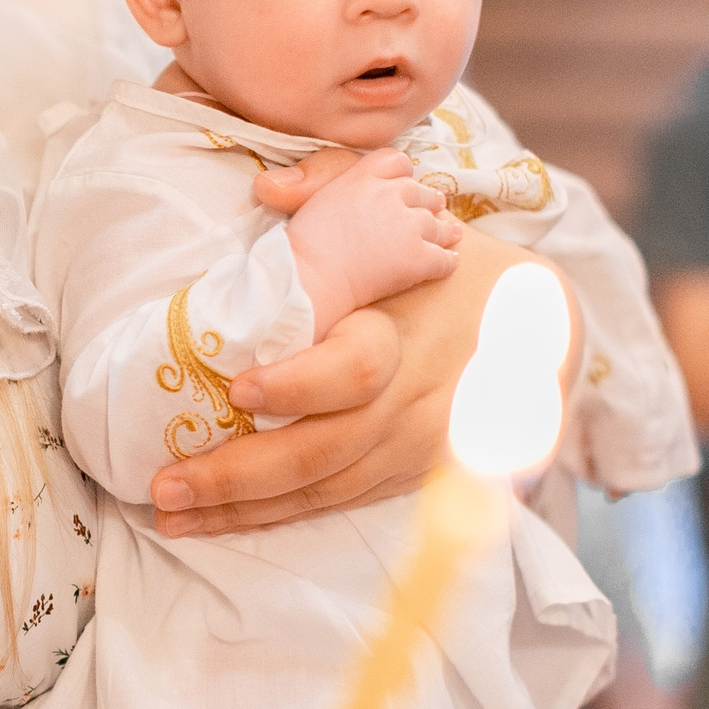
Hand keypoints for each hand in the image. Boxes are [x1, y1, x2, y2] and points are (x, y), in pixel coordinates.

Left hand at [148, 223, 547, 536]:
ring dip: (242, 511)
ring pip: (321, 491)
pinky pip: (336, 505)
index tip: (244, 389)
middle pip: (321, 452)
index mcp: (402, 333)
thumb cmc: (452, 266)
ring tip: (171, 516)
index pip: (353, 370)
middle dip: (237, 474)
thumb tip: (267, 188)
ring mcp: (411, 450)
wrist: (543, 330)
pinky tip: (220, 523)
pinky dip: (276, 518)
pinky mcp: (409, 478)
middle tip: (164, 483)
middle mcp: (408, 402)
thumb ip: (337, 186)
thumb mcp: (408, 213)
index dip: (300, 386)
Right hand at [284, 147, 462, 334]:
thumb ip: (347, 187)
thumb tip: (365, 189)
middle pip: (423, 194)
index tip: (402, 187)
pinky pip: (445, 259)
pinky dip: (447, 261)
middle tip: (431, 213)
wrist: (306, 279)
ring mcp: (408, 227)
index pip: (397, 162)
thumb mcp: (318, 197)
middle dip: (427, 204)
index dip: (403, 175)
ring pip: (438, 226)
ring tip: (449, 236)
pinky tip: (446, 264)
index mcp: (364, 177)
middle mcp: (391, 195)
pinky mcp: (418, 259)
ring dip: (443, 232)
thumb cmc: (302, 245)